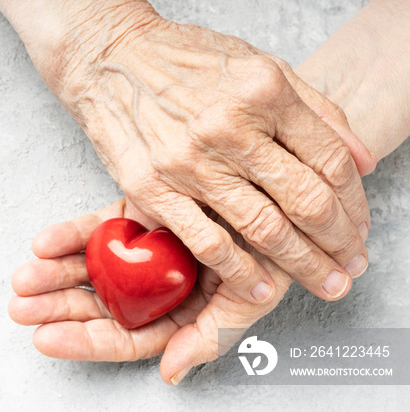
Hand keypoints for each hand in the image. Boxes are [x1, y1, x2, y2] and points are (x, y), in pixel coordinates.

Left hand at [9, 199, 293, 383]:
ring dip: (54, 274)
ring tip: (24, 278)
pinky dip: (71, 237)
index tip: (47, 339)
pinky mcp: (137, 215)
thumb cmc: (276, 243)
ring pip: (92, 270)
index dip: (87, 341)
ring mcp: (145, 251)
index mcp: (180, 312)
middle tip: (22, 306)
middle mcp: (158, 286)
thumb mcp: (251, 293)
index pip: (127, 336)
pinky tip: (46, 242)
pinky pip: (97, 230)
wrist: (281, 185)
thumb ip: (212, 334)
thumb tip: (170, 373)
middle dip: (58, 307)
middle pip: (100, 305)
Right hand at [45, 6, 375, 303]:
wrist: (111, 60)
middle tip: (352, 267)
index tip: (358, 228)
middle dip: (338, 243)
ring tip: (325, 283)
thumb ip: (316, 110)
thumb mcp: (261, 65)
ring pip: (263, 228)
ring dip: (302, 265)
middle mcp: (230, 127)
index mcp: (264, 91)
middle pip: (305, 200)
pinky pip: (206, 242)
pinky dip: (240, 273)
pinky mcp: (153, 188)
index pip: (330, 161)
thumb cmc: (185, 61)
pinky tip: (261, 289)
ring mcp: (189, 162)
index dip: (355, 204)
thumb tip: (363, 160)